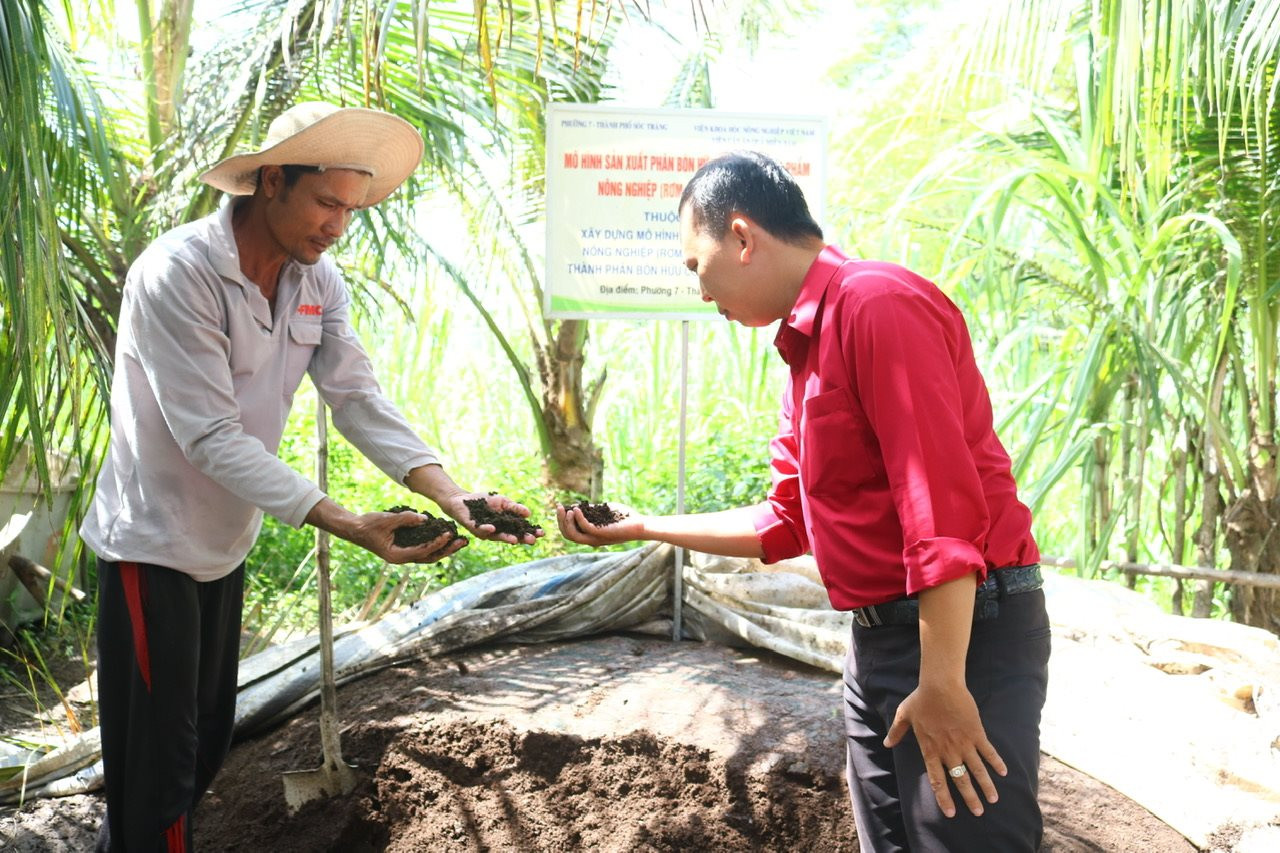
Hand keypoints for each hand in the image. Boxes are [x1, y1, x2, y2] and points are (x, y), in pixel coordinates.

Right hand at [346, 509, 466, 563]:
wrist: (355, 528)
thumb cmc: (368, 524)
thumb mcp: (387, 519)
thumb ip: (406, 519)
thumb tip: (425, 519)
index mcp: (397, 556)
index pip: (422, 551)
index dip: (437, 543)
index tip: (449, 534)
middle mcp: (402, 558)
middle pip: (430, 557)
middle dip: (447, 550)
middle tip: (463, 541)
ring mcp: (404, 554)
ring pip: (429, 554)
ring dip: (444, 548)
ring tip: (460, 540)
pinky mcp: (405, 548)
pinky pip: (423, 548)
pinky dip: (435, 543)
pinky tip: (445, 535)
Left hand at [437, 491, 542, 544]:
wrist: (462, 499)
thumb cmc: (483, 501)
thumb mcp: (502, 502)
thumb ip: (514, 508)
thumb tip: (528, 513)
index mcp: (504, 525)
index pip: (520, 530)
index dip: (530, 531)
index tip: (542, 533)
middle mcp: (496, 532)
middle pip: (511, 536)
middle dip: (521, 538)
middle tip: (532, 540)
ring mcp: (485, 532)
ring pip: (497, 536)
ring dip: (506, 538)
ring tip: (515, 540)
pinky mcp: (474, 528)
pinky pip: (481, 530)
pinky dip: (487, 529)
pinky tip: (493, 528)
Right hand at [556, 501, 643, 545]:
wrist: (639, 524)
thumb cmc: (623, 518)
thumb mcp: (602, 512)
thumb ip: (589, 511)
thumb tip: (575, 506)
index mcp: (590, 535)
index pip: (569, 532)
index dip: (561, 521)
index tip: (560, 507)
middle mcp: (590, 539)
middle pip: (567, 534)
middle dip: (560, 520)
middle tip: (559, 507)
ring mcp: (596, 538)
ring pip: (573, 535)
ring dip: (567, 522)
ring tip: (567, 509)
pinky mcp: (602, 534)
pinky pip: (585, 527)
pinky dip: (578, 518)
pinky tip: (577, 508)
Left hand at [883, 681, 1006, 817]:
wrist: (940, 685)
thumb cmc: (921, 698)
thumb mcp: (904, 715)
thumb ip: (896, 732)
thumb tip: (886, 744)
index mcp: (930, 749)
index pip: (937, 780)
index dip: (943, 798)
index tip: (950, 813)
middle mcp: (948, 751)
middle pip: (960, 780)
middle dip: (969, 798)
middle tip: (978, 812)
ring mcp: (964, 743)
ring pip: (977, 770)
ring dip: (986, 786)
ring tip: (993, 799)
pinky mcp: (976, 733)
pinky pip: (988, 751)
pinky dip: (996, 762)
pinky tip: (1004, 772)